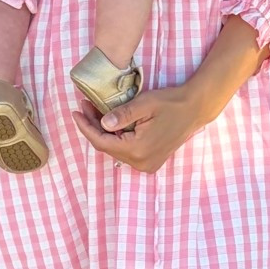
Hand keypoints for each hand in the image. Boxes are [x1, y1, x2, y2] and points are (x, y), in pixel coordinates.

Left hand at [70, 82, 207, 174]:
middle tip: (85, 106)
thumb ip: (122, 115)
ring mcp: (146, 165)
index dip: (85, 127)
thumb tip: (102, 123)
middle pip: (107, 147)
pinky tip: (111, 122)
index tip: (75, 112)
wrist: (194, 110)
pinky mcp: (150, 162)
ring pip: (115, 149)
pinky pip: (126, 151)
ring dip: (104, 132)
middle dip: (93, 127)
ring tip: (95, 111)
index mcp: (137, 150)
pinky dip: (116, 137)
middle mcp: (140, 163)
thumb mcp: (144, 104)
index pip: (101, 142)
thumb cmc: (170, 103)